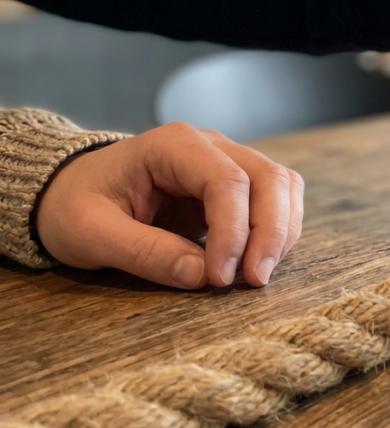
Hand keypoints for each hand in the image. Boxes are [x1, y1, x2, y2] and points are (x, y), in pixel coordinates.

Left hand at [34, 123, 303, 288]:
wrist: (70, 194)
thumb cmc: (74, 207)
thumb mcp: (90, 234)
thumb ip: (144, 252)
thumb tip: (203, 276)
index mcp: (172, 146)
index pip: (226, 180)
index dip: (233, 231)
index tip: (219, 278)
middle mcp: (209, 145)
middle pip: (268, 177)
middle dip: (270, 232)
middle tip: (254, 282)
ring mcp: (227, 162)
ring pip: (282, 186)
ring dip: (280, 232)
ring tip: (256, 275)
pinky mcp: (235, 187)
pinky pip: (276, 202)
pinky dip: (276, 233)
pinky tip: (255, 262)